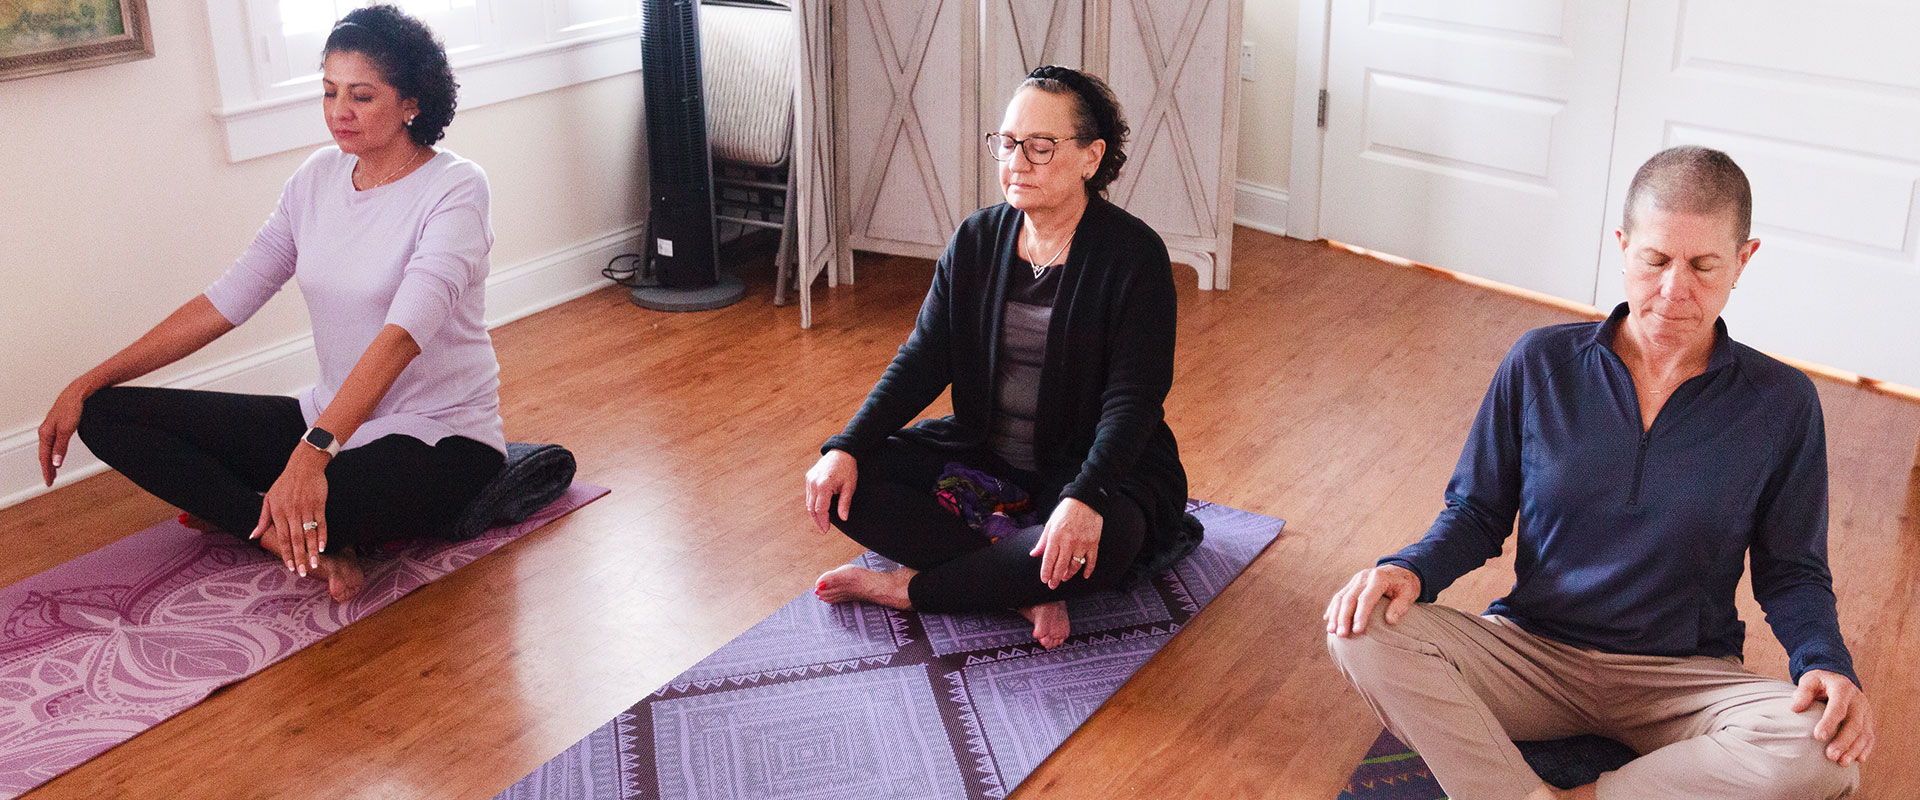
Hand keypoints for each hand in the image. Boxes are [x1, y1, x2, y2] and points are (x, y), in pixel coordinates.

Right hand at [37, 380, 96, 485]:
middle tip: (50, 482)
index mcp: (45, 434)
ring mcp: (51, 428)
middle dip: (47, 469)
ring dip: (50, 461)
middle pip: (44, 454)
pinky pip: (53, 443)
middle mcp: (45, 431)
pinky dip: (54, 452)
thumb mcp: (67, 429)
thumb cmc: (72, 408)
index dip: (47, 471)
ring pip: (48, 449)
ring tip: (53, 472)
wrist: (77, 392)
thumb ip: (61, 447)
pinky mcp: (57, 425)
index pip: (44, 457)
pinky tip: (56, 455)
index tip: (49, 482)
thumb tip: (55, 463)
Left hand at [250, 448, 329, 575]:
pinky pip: (321, 523)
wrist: (303, 466)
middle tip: (302, 572)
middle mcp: (292, 512)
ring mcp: (306, 509)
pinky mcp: (319, 504)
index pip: (282, 538)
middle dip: (299, 557)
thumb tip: (253, 536)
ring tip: (316, 564)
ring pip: (309, 534)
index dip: (286, 554)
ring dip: (312, 550)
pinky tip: (323, 547)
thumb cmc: (284, 483)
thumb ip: (263, 519)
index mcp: (278, 513)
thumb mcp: (269, 499)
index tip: (290, 567)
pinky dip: (322, 536)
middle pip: (295, 539)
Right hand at [804, 450, 857, 532]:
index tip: (826, 530)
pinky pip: (809, 494)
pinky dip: (813, 503)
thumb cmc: (848, 468)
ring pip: (808, 502)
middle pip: (812, 508)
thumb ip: (845, 503)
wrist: (842, 451)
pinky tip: (820, 509)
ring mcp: (809, 479)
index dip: (823, 521)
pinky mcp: (809, 477)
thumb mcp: (850, 487)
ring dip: (814, 512)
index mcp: (824, 485)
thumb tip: (843, 518)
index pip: (820, 509)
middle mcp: (813, 482)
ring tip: (822, 521)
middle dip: (818, 520)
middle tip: (824, 529)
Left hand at [1029, 497, 1102, 588]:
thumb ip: (1043, 541)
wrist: (1086, 500)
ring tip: (1065, 578)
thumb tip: (1033, 554)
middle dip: (1056, 578)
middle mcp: (1069, 542)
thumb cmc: (1065, 511)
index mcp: (1056, 536)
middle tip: (1053, 585)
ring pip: (1075, 565)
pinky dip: (1088, 569)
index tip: (1044, 580)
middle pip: (1061, 565)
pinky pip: (1091, 560)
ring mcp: (1082, 543)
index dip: (1046, 571)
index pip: (1049, 559)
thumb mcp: (1050, 523)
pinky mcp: (1093, 543)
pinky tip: (1084, 576)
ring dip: (1069, 574)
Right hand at [1325, 564, 1421, 637]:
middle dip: (1343, 618)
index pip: (1366, 598)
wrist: (1399, 571)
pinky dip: (1332, 608)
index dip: (1360, 615)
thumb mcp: (1409, 593)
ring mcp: (1355, 580)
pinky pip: (1339, 596)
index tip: (1357, 631)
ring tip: (1332, 631)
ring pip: (1340, 597)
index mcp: (1378, 578)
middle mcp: (1363, 577)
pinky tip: (1328, 620)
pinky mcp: (1351, 584)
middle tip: (1342, 635)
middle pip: (1348, 598)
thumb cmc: (1405, 585)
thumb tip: (1390, 621)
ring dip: (1334, 615)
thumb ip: (1400, 606)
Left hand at [1793, 669, 1873, 765]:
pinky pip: (1870, 736)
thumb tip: (1794, 708)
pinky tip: (1858, 760)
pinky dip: (1865, 748)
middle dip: (1843, 742)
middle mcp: (1858, 700)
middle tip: (1831, 756)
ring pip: (1864, 733)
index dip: (1829, 723)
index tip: (1818, 736)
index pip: (1838, 708)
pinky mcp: (1869, 720)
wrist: (1837, 678)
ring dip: (1854, 749)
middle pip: (1854, 724)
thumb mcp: (1809, 681)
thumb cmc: (1820, 682)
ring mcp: (1866, 711)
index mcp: (1842, 688)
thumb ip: (1803, 693)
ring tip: (1842, 762)